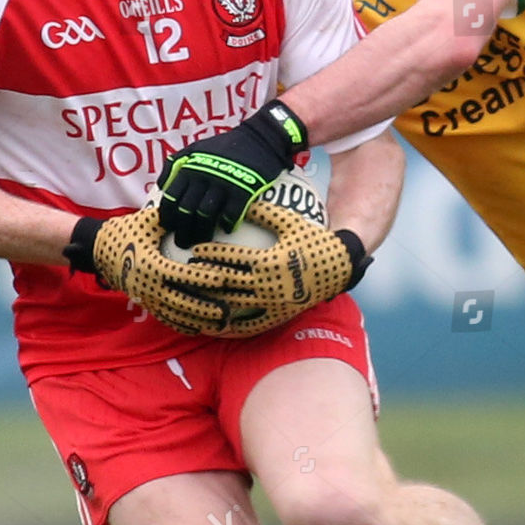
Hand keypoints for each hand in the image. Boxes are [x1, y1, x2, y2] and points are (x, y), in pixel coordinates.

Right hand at [65, 207, 241, 334]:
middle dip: (206, 308)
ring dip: (198, 320)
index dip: (202, 277)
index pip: (181, 274)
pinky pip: (165, 318)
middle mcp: (148, 285)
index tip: (223, 279)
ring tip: (221, 324)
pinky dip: (182, 325)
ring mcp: (146, 297)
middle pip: (182, 301)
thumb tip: (198, 212)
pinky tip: (199, 328)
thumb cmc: (127, 231)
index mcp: (150, 264)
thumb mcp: (148, 220)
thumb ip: (172, 219)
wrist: (98, 250)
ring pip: (176, 314)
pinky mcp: (145, 303)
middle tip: (229, 310)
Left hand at [158, 99, 309, 249]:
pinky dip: (228, 224)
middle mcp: (203, 177)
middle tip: (183, 243)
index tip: (169, 228)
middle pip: (187, 210)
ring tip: (202, 241)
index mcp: (189, 169)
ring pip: (206, 215)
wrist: (258, 139)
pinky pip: (232, 213)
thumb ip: (175, 164)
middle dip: (183, 230)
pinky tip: (227, 228)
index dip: (168, 216)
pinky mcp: (243, 190)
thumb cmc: (224, 147)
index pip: (172, 197)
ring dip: (203, 232)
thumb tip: (161, 185)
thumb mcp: (194, 148)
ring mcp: (223, 184)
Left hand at [185, 202, 370, 337]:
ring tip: (191, 297)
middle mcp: (269, 285)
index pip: (231, 259)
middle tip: (184, 273)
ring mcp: (272, 304)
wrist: (340, 267)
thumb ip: (263, 212)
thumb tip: (238, 198)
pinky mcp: (276, 317)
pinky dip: (228, 326)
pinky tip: (213, 324)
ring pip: (233, 306)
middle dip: (203, 278)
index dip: (210, 254)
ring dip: (209, 301)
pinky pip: (248, 325)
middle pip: (226, 283)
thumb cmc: (313, 240)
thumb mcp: (290, 221)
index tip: (194, 250)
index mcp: (269, 261)